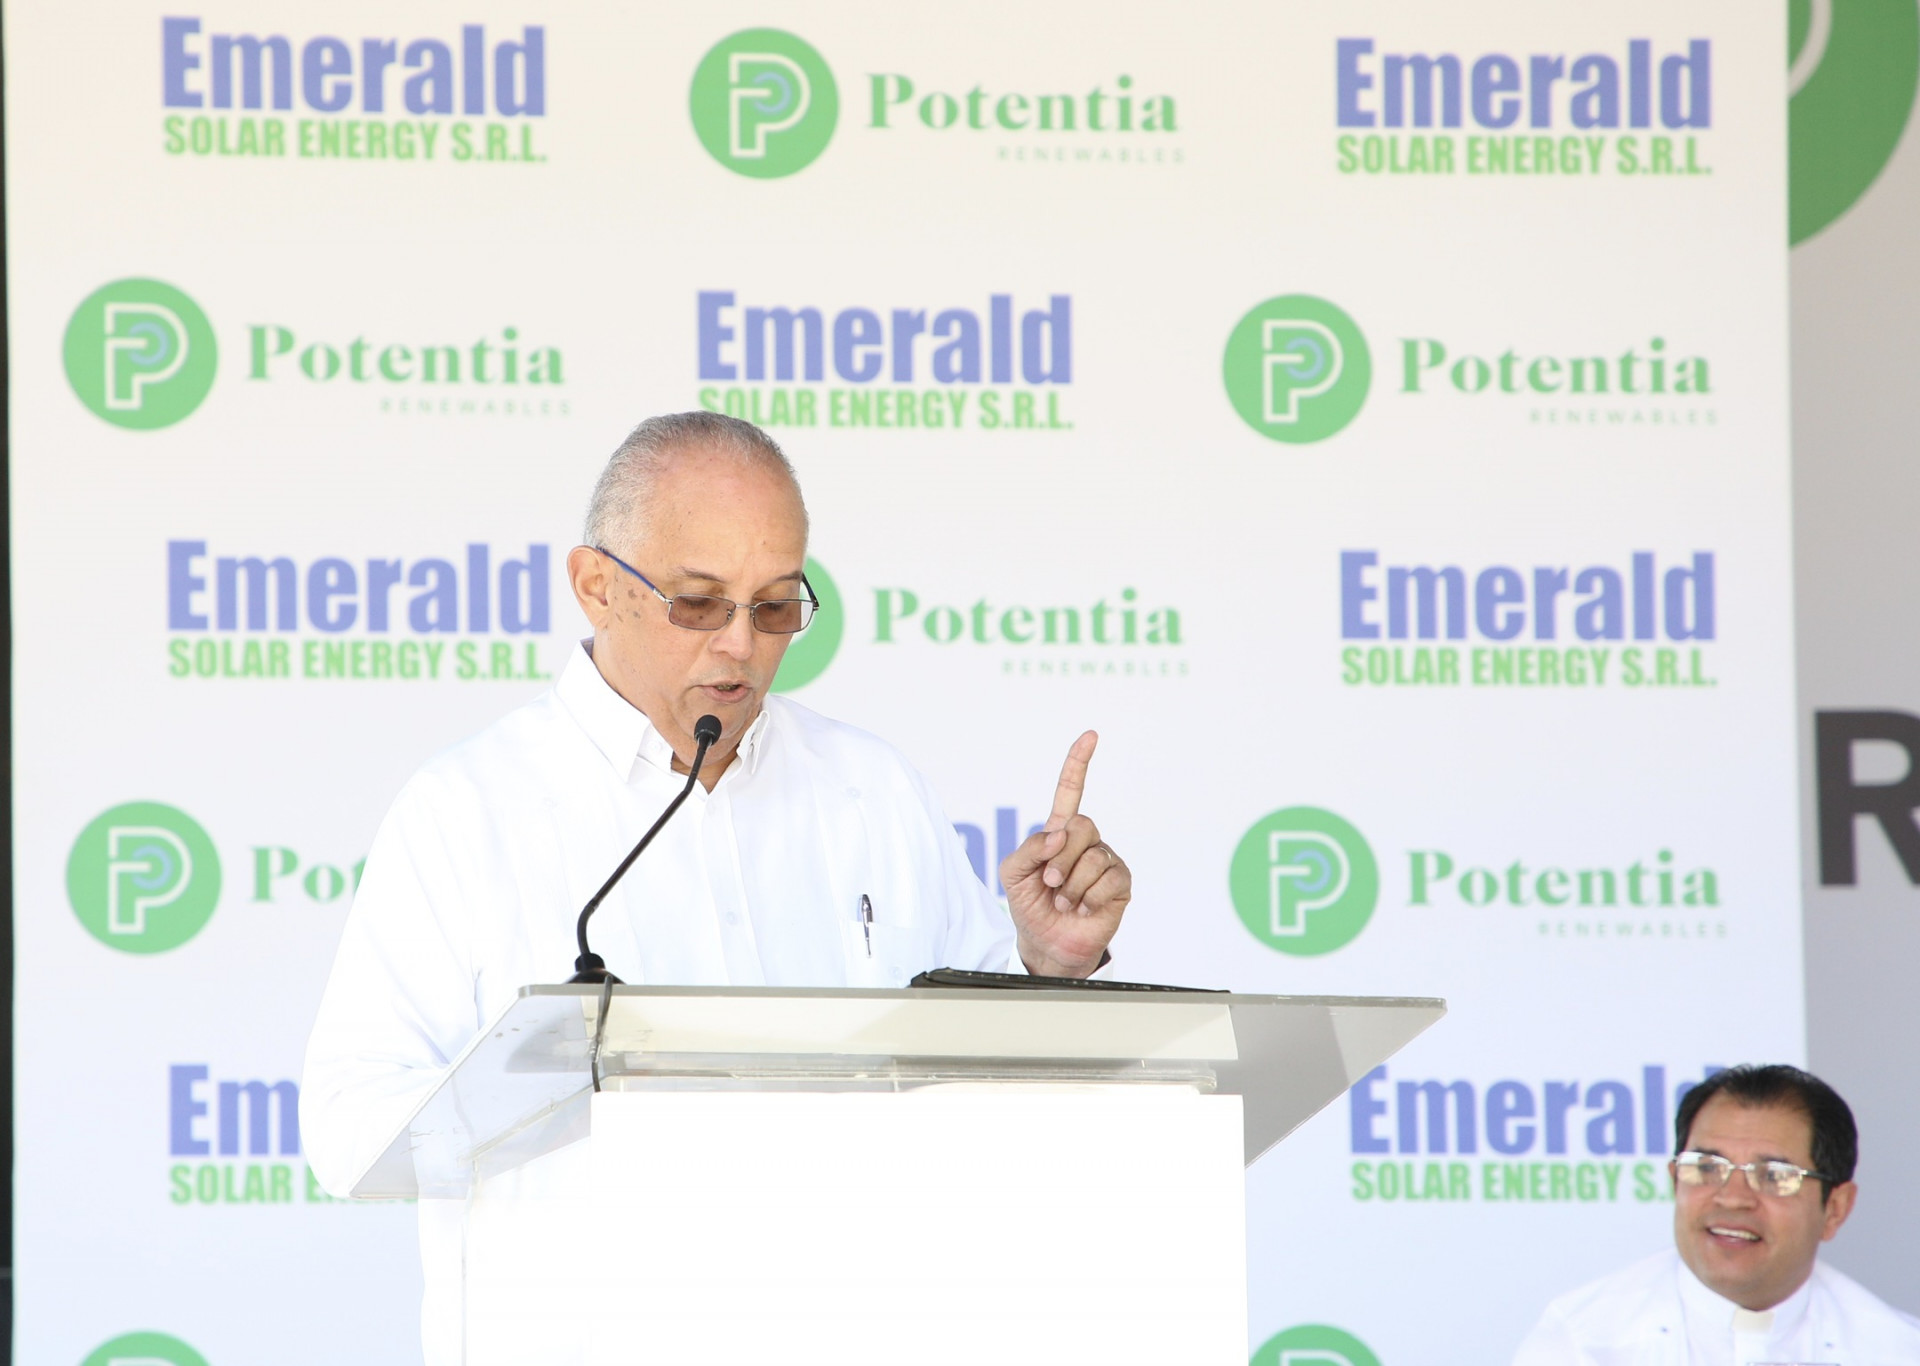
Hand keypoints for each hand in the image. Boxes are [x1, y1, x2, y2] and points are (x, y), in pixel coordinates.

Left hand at [998, 731, 1130, 977]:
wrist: (1046, 944)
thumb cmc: (1029, 905)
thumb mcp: (1013, 873)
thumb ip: (1029, 848)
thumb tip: (1058, 835)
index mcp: (1059, 832)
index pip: (1070, 791)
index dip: (1079, 763)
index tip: (1090, 736)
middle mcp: (1086, 842)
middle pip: (1082, 826)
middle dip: (1061, 859)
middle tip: (1051, 884)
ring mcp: (1105, 861)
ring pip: (1094, 857)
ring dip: (1072, 886)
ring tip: (1065, 901)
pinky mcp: (1120, 884)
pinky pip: (1109, 880)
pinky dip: (1089, 899)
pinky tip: (1084, 908)